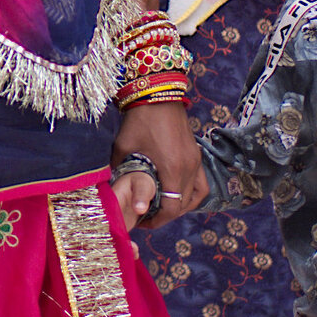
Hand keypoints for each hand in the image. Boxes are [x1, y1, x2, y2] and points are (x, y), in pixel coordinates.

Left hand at [111, 99, 207, 226]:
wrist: (157, 94)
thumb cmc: (138, 121)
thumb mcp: (123, 149)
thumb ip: (121, 173)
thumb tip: (114, 193)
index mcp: (172, 169)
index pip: (172, 208)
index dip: (158, 220)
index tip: (143, 222)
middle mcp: (189, 168)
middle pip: (184, 205)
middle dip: (166, 215)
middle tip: (148, 217)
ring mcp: (196, 160)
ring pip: (196, 196)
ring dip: (181, 206)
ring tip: (164, 209)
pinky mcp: (196, 154)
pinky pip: (201, 182)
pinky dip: (192, 193)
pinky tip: (179, 194)